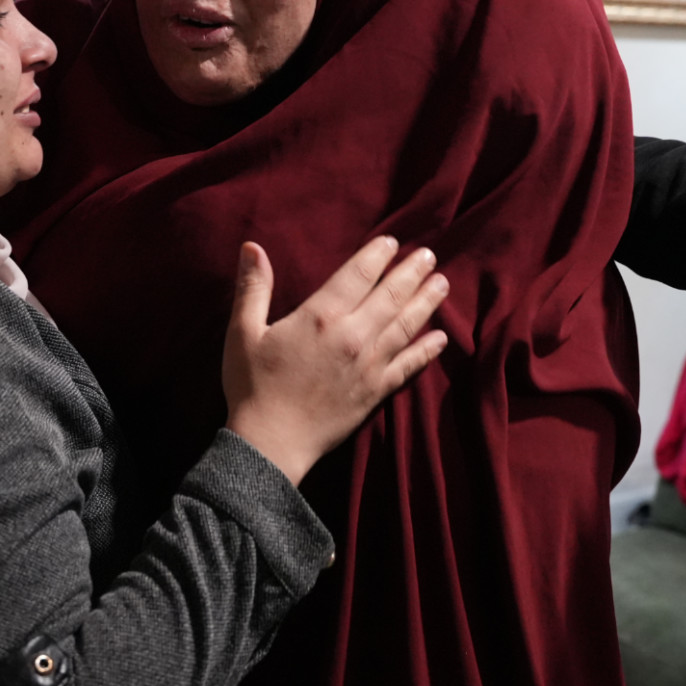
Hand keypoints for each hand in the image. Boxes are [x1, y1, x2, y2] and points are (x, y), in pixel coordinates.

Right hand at [222, 237, 449, 485]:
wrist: (271, 444)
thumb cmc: (252, 386)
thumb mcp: (243, 332)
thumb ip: (253, 287)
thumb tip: (252, 246)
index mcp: (321, 316)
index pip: (357, 275)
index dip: (377, 255)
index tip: (392, 242)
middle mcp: (352, 336)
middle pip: (390, 296)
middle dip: (411, 273)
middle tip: (429, 255)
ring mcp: (368, 365)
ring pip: (405, 326)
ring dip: (426, 303)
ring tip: (442, 284)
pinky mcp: (376, 392)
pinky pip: (408, 367)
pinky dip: (426, 351)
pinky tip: (441, 338)